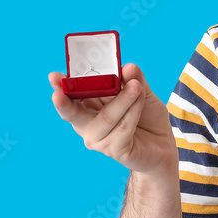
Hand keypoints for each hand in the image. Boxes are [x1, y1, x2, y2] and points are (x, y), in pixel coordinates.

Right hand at [48, 63, 178, 175]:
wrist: (164, 143)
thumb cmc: (147, 117)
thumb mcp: (141, 92)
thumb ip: (134, 79)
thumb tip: (127, 67)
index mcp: (88, 108)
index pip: (71, 97)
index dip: (62, 87)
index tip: (54, 77)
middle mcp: (88, 125)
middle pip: (73, 113)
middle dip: (66, 102)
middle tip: (59, 92)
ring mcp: (100, 141)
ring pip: (105, 117)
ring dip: (122, 100)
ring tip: (136, 87)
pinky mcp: (116, 151)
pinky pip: (123, 128)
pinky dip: (133, 112)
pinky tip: (141, 103)